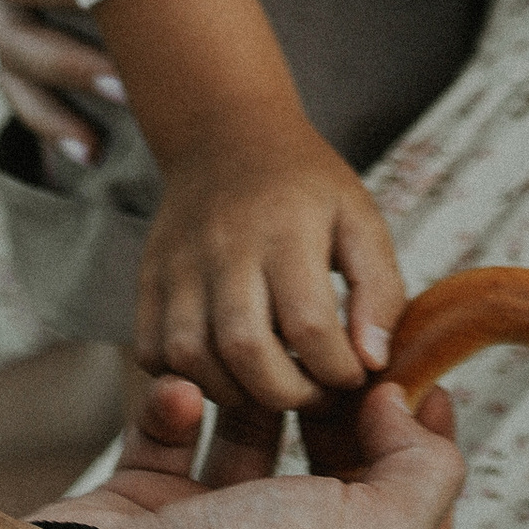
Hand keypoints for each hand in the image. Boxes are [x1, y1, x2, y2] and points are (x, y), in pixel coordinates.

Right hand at [62, 366, 463, 528]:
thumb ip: (424, 475)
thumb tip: (403, 412)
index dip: (429, 454)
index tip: (422, 380)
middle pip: (337, 484)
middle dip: (343, 414)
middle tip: (342, 356)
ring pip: (254, 452)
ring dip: (259, 398)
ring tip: (265, 356)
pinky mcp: (150, 519)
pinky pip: (176, 442)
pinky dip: (180, 408)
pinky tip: (185, 390)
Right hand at [136, 113, 406, 417]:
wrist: (227, 134)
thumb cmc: (302, 185)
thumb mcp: (360, 218)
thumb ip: (380, 290)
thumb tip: (372, 361)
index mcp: (287, 229)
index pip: (311, 326)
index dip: (339, 370)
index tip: (353, 372)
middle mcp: (226, 245)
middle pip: (245, 349)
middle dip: (287, 393)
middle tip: (312, 392)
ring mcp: (179, 262)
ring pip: (191, 356)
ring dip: (235, 392)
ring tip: (269, 384)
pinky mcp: (149, 277)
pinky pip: (151, 351)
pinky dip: (186, 379)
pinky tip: (224, 370)